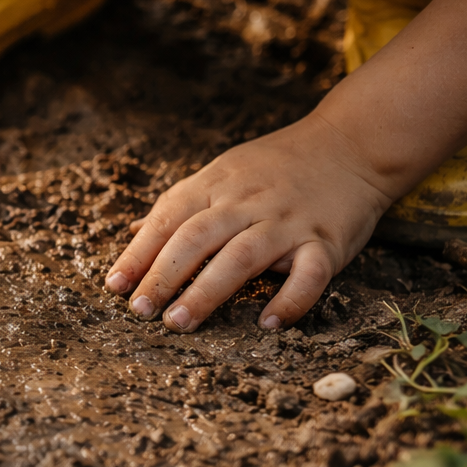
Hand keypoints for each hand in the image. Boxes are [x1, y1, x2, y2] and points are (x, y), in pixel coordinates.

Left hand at [104, 113, 394, 331]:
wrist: (352, 143)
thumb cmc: (277, 166)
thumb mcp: (222, 173)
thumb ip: (181, 205)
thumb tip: (134, 232)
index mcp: (216, 185)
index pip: (168, 218)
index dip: (139, 252)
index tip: (114, 286)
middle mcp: (248, 202)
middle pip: (197, 237)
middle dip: (164, 275)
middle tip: (141, 311)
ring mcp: (288, 221)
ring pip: (242, 256)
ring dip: (207, 291)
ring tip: (179, 322)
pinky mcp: (327, 241)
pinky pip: (309, 274)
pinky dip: (290, 299)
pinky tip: (267, 323)